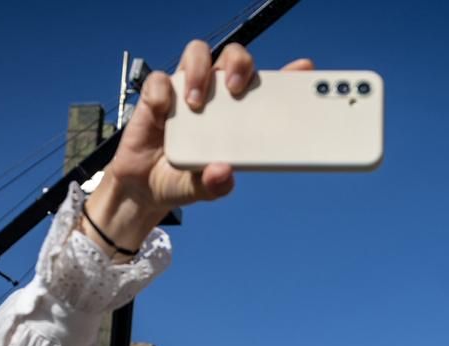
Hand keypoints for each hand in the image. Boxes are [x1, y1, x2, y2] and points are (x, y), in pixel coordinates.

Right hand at [83, 41, 314, 251]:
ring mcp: (186, 91)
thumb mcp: (203, 188)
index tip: (303, 70)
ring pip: (198, 55)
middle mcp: (215, 95)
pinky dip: (163, 93)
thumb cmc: (184, 179)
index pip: (264, 86)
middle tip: (236, 88)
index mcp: (237, 113)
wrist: (145, 187)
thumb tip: (224, 173)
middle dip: (239, 64)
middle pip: (233, 58)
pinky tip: (163, 112)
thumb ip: (215, 184)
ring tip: (196, 102)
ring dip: (200, 72)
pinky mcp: (156, 96)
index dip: (286, 75)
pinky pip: (160, 80)